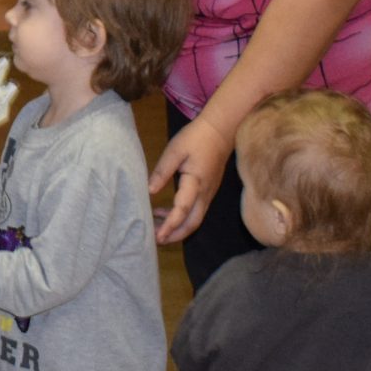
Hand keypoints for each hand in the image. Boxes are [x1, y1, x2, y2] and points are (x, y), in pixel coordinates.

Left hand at [150, 115, 233, 244]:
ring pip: (195, 219)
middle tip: (155, 240)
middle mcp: (205, 193)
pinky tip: (162, 211)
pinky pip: (195, 211)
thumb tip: (149, 191)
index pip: (182, 210)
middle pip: (193, 223)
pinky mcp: (208, 192)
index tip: (157, 236)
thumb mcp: (175, 150)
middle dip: (175, 235)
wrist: (221, 130)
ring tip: (154, 227)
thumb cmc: (196, 138)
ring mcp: (209, 194)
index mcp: (196, 183)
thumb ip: (162, 171)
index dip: (169, 225)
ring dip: (177, 228)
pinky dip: (180, 217)